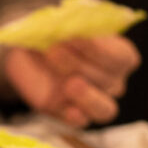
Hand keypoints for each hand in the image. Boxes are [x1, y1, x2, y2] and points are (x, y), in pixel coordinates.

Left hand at [3, 35, 140, 126]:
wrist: (25, 55)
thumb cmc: (51, 36)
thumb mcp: (56, 25)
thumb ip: (68, 26)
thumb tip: (70, 28)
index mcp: (117, 55)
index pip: (122, 58)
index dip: (101, 49)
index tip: (76, 36)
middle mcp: (111, 80)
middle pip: (108, 80)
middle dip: (79, 64)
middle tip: (54, 49)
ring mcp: (92, 100)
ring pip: (105, 108)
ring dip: (88, 96)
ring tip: (69, 84)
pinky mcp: (70, 113)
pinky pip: (82, 122)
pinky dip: (76, 116)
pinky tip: (67, 108)